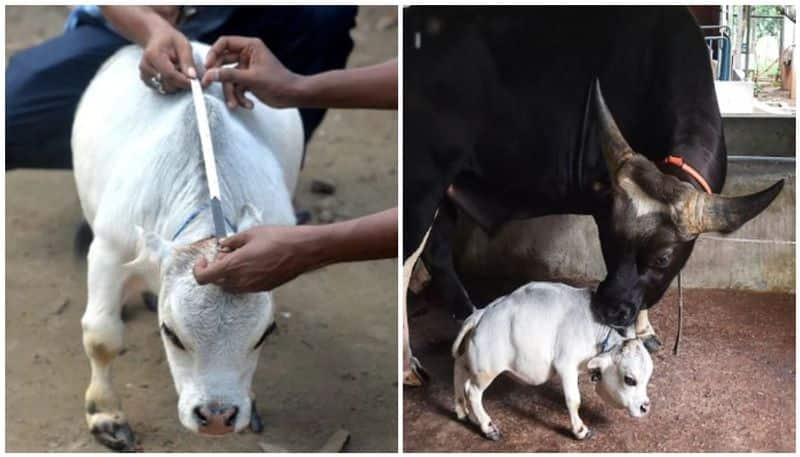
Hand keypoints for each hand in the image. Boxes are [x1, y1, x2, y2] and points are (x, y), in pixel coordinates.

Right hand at [139, 23, 195, 93]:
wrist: (157, 38)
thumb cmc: (171, 40)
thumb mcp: (183, 45)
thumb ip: (187, 60)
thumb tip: (192, 77)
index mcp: (153, 55)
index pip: (170, 74)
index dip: (184, 81)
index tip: (195, 82)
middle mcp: (145, 66)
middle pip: (167, 84)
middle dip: (181, 82)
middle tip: (186, 72)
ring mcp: (145, 74)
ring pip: (166, 88)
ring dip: (176, 84)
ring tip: (178, 70)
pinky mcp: (146, 80)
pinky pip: (162, 88)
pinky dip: (170, 85)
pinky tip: (172, 74)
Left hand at [193, 225, 324, 292]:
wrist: (303, 250)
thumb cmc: (278, 238)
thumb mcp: (251, 233)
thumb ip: (232, 241)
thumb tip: (223, 246)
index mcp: (233, 266)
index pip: (203, 277)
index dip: (199, 269)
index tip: (204, 259)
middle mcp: (240, 281)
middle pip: (217, 282)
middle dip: (216, 268)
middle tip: (226, 252)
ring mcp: (252, 287)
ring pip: (231, 285)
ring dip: (229, 274)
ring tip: (242, 257)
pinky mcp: (263, 288)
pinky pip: (245, 286)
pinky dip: (243, 277)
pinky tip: (255, 262)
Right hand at [201, 36, 300, 108]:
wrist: (293, 96)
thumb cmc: (278, 83)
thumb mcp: (252, 79)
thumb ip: (229, 76)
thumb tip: (209, 74)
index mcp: (250, 46)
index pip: (224, 42)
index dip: (213, 53)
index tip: (207, 66)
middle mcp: (247, 55)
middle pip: (223, 62)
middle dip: (219, 77)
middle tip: (206, 84)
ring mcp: (247, 68)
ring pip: (229, 78)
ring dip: (231, 93)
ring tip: (235, 104)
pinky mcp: (248, 81)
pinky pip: (236, 87)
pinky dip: (240, 97)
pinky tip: (249, 105)